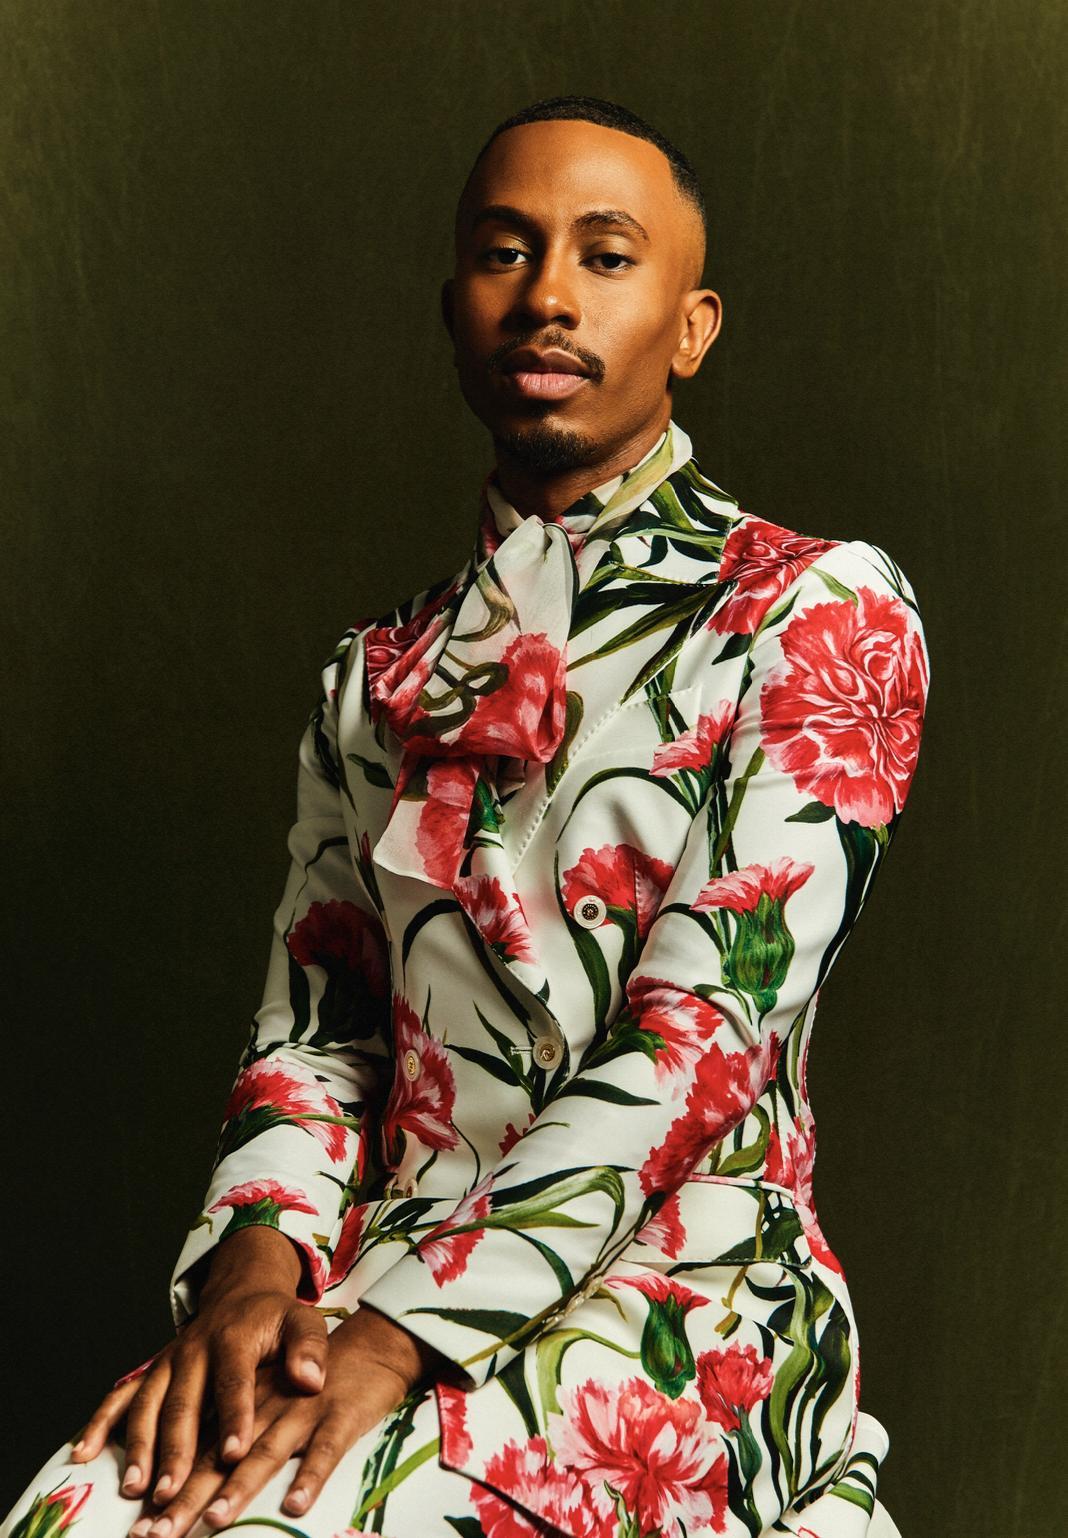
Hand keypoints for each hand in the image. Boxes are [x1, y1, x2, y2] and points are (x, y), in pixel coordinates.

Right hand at [71, 1226, 325, 1504]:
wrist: (241, 1293)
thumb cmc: (275, 1318)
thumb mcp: (301, 1321)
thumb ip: (308, 1348)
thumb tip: (311, 1379)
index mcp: (232, 1338)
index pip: (233, 1380)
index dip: (234, 1415)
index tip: (236, 1453)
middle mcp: (192, 1350)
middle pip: (182, 1402)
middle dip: (176, 1449)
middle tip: (173, 1493)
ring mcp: (167, 1363)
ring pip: (147, 1405)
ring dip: (140, 1447)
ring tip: (137, 1490)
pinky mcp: (151, 1373)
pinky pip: (119, 1397)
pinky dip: (100, 1424)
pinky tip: (83, 1454)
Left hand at [129, 1304, 443, 1535]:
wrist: (368, 1347)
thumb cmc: (312, 1381)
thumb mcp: (268, 1398)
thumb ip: (233, 1431)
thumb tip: (192, 1478)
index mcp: (244, 1406)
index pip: (199, 1451)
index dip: (171, 1488)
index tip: (142, 1526)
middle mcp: (266, 1409)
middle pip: (222, 1458)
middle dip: (189, 1499)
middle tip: (157, 1534)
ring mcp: (303, 1412)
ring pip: (267, 1452)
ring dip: (240, 1486)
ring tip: (215, 1518)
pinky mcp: (341, 1416)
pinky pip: (326, 1449)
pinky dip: (311, 1474)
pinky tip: (296, 1502)